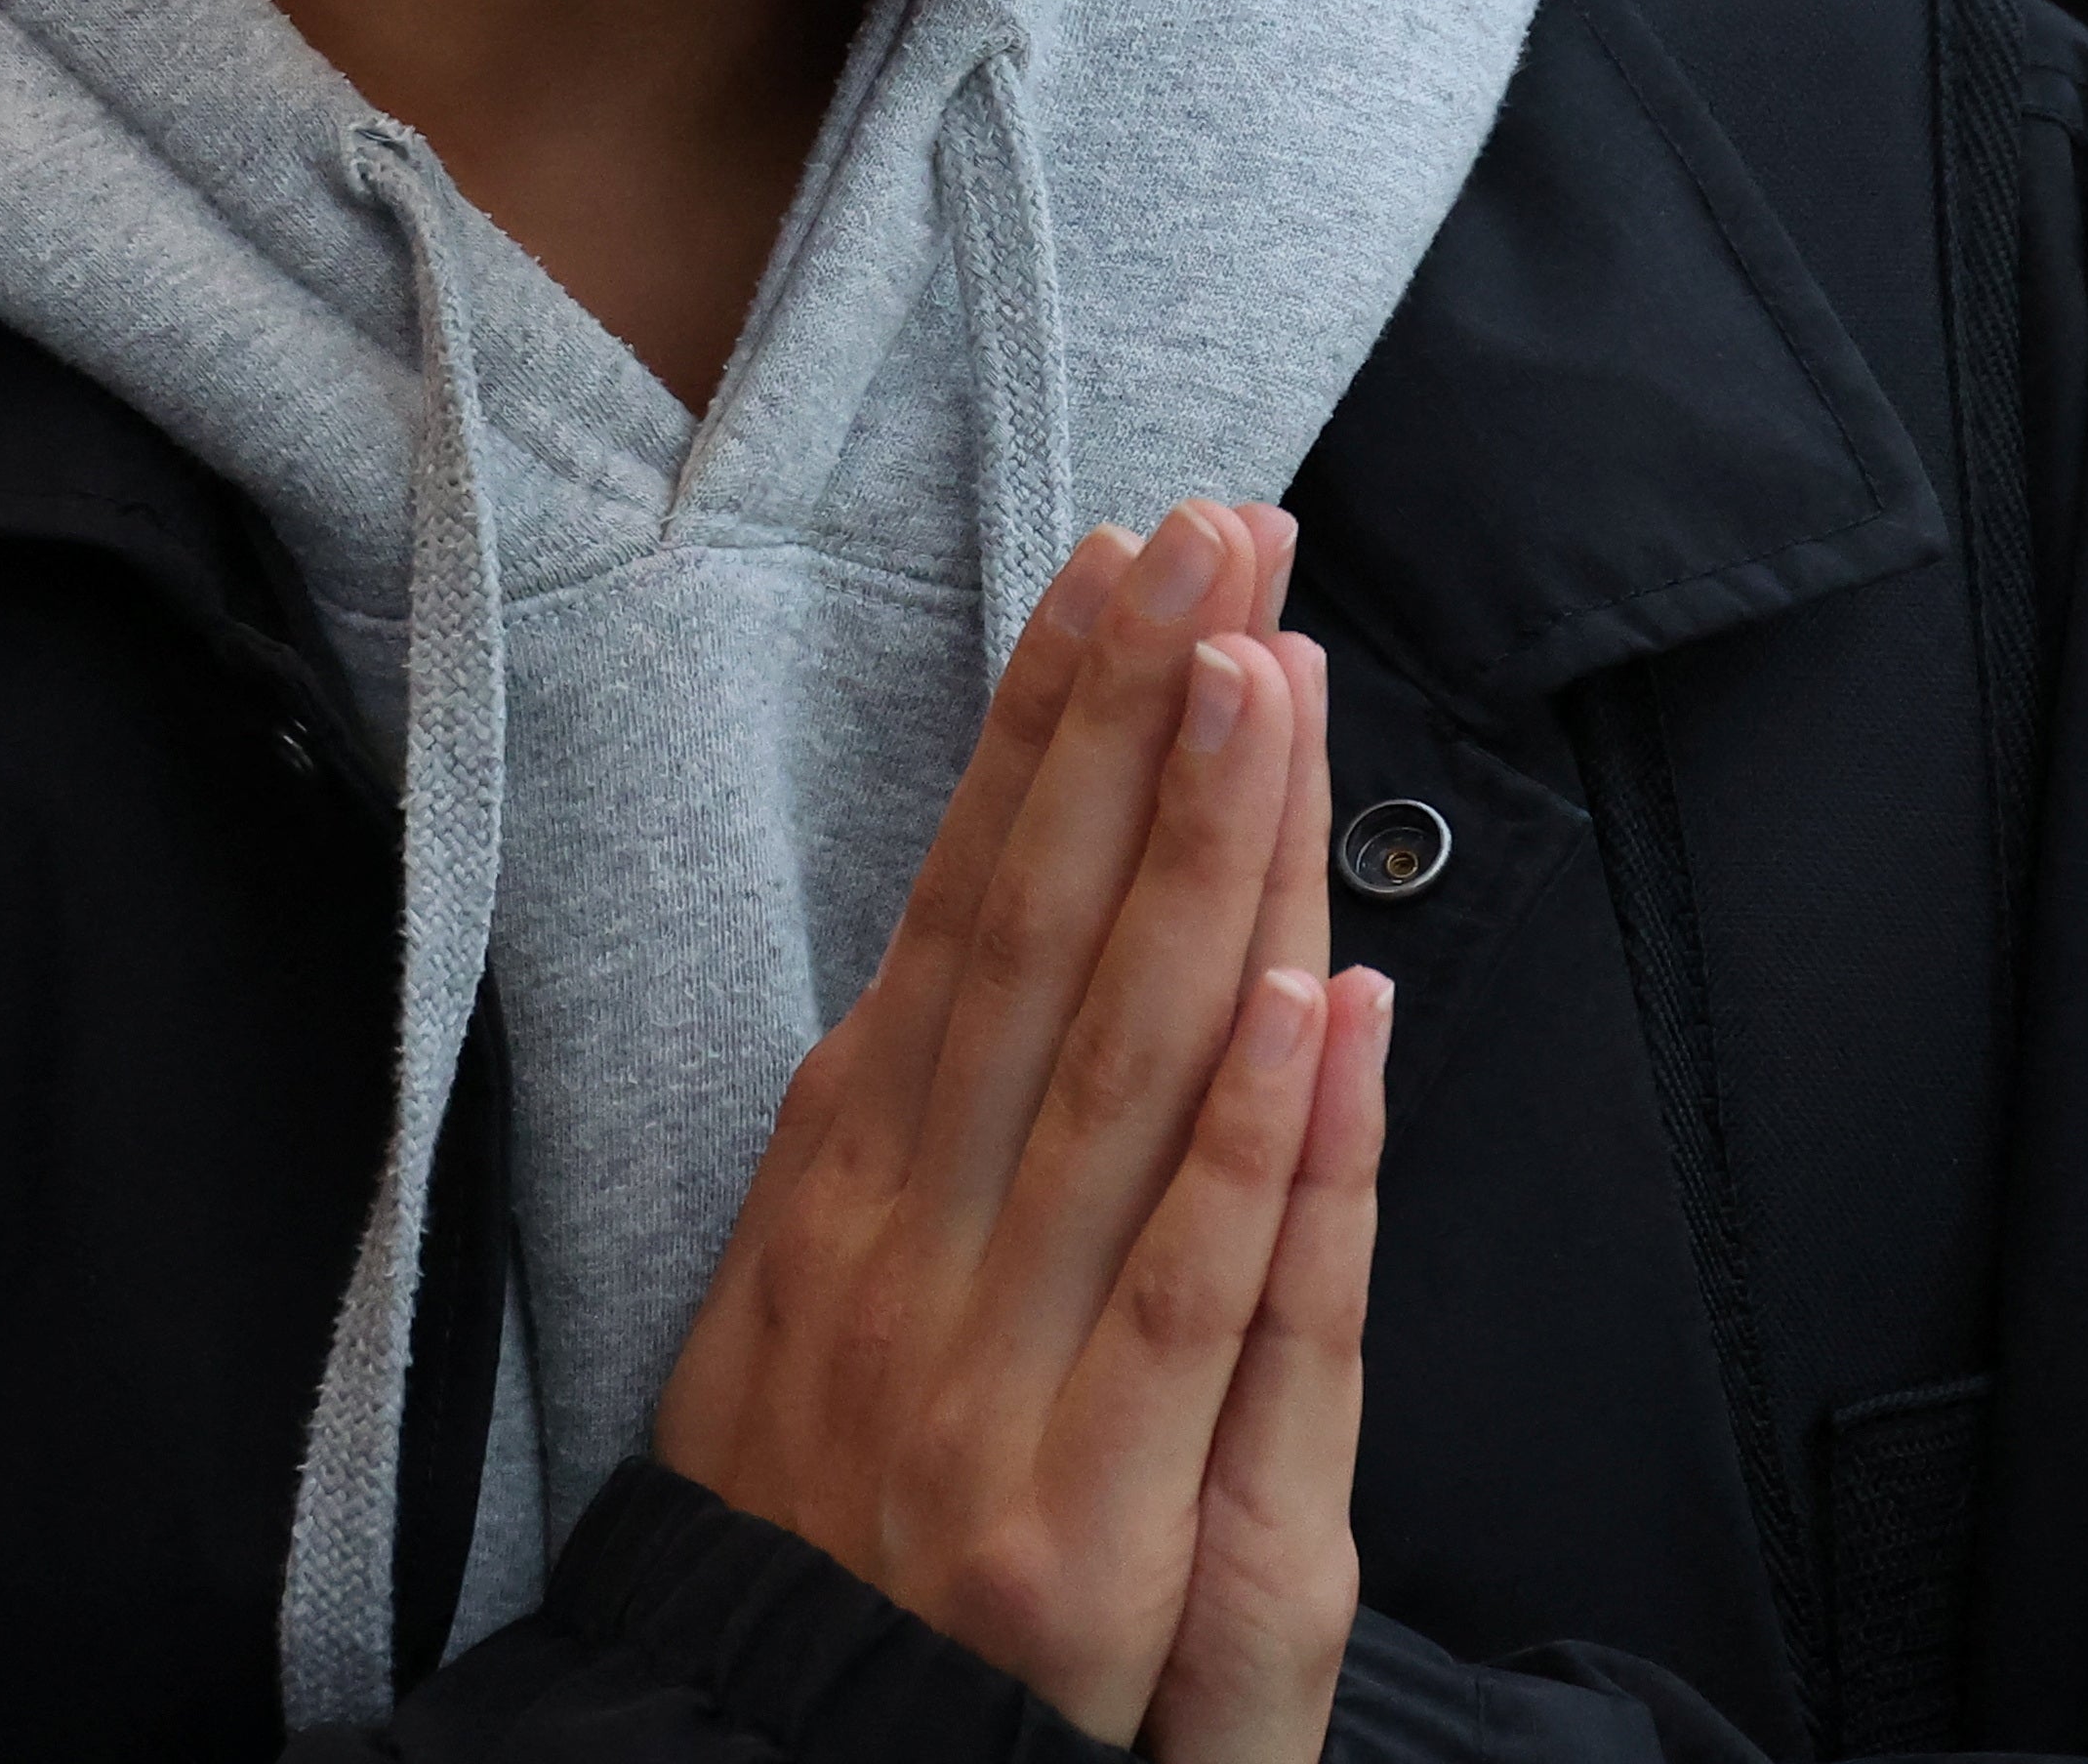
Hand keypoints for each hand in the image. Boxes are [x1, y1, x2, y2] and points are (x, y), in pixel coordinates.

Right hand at [653, 501, 1393, 1757]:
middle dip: (1133, 719)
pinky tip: (1314, 989)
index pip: (961, 899)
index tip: (1117, 559)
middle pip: (1042, 934)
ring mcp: (996, 1373)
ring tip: (1268, 669)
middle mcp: (909, 1243)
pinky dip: (1254, 1140)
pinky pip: (1191, 1296)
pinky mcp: (1088, 1517)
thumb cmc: (801, 1554)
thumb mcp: (773, 1323)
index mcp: (845, 1184)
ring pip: (1120, 1065)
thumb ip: (857, 1160)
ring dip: (1201, 855)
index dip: (1045, 723)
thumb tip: (904, 979)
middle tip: (1214, 534)